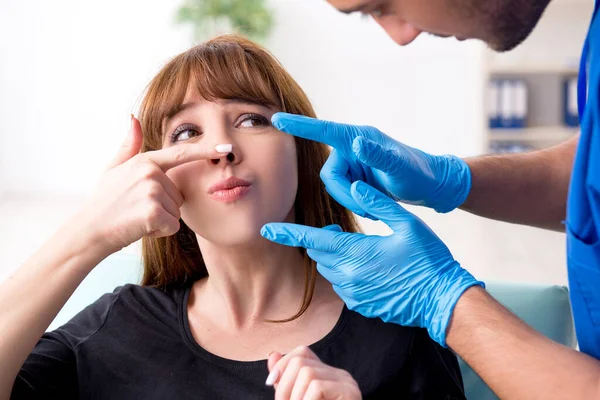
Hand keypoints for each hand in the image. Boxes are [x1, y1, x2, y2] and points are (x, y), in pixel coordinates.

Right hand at [77, 116, 224, 254]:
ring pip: (176, 211)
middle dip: (164, 206)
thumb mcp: (114, 169)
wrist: (88, 231)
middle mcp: (150, 172)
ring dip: (161, 220)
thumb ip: (129, 146)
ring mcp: (152, 191)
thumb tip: (134, 117)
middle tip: (137, 209)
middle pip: (178, 194)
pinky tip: (141, 228)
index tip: (225, 148)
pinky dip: (160, 232)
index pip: (181, 154)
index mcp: (144, 161)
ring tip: (137, 218)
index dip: (205, 150)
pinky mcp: (154, 212)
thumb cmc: (104, 202)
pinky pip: (173, 225)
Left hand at [261, 181, 482, 345]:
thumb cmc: (428, 259)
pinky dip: (347, 273)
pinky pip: (342, 285)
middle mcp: (348, 275)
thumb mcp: (407, 223)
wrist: (442, 300)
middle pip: (319, 253)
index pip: (312, 239)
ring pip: (329, 269)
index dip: (287, 233)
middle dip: (321, 239)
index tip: (267, 228)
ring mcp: (353, 293)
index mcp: (356, 252)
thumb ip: (377, 203)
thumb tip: (355, 185)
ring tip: (361, 249)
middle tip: (339, 230)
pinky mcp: (360, 305)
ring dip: (335, 256)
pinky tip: (370, 268)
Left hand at [266, 346, 360, 399]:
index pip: (302, 352)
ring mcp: (347, 383)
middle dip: (284, 385)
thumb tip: (272, 355)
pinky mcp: (351, 393)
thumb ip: (285, 383)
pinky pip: (317, 387)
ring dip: (293, 397)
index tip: (269, 385)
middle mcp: (340, 375)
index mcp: (327, 375)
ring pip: (307, 373)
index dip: (282, 365)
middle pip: (301, 361)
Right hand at [271, 113, 470, 214]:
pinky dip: (356, 202)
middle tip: (367, 207)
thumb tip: (356, 144)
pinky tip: (373, 206)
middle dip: (344, 193)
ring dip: (351, 200)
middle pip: (329, 174)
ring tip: (374, 207)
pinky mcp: (358, 176)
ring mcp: (355, 163)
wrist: (432, 186)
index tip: (276, 119)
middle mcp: (353, 148)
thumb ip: (378, 155)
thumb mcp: (400, 168)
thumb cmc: (418, 174)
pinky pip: (344, 191)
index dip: (299, 126)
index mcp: (359, 139)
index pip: (323, 130)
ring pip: (336, 186)